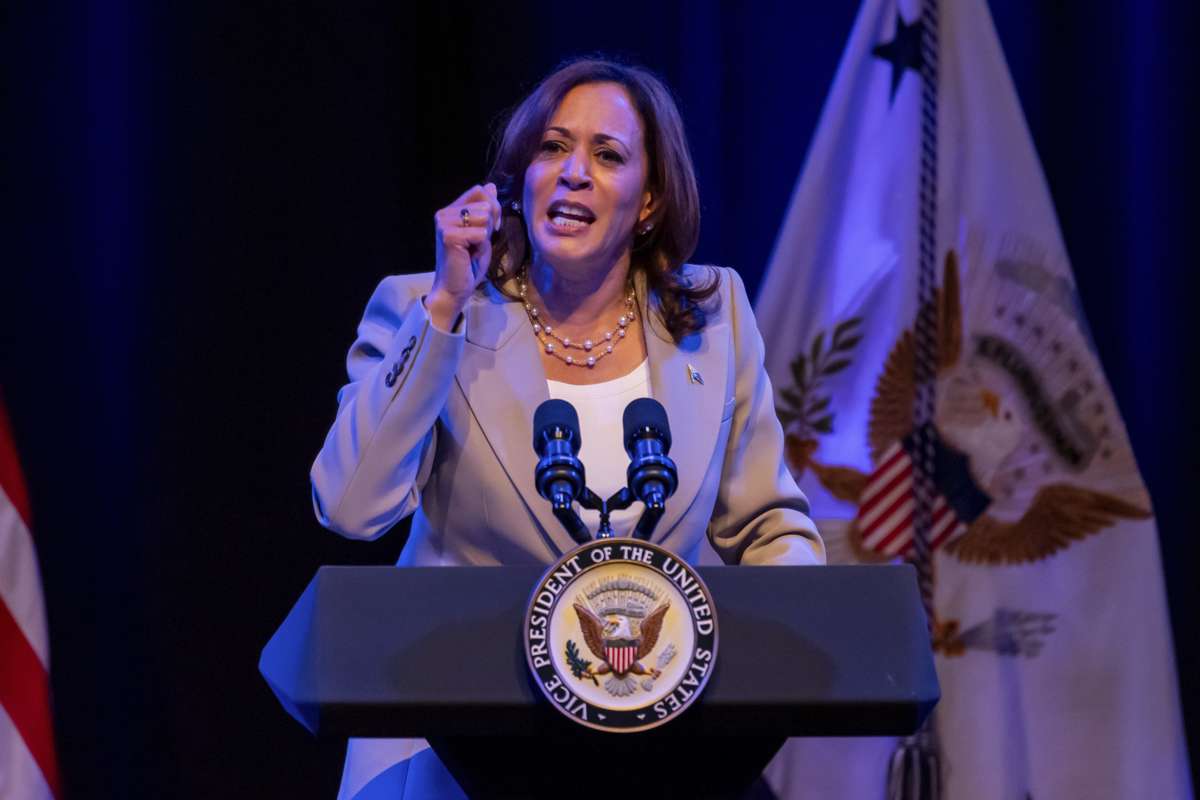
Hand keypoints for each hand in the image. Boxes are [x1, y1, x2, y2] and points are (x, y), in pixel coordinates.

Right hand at [428, 183, 502, 327]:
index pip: (480, 190)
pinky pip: (481, 233)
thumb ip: (486, 210)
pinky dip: (481, 247)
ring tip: (472, 249)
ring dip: (485, 236)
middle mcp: (444, 213)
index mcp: (451, 210)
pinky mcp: (448, 236)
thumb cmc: (469, 264)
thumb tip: (491, 185)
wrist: (455, 289)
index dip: (493, 207)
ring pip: (484, 216)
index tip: (491, 228)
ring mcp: (444, 223)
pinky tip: (470, 256)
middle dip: (491, 223)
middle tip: (477, 243)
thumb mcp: (483, 232)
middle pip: (485, 202)